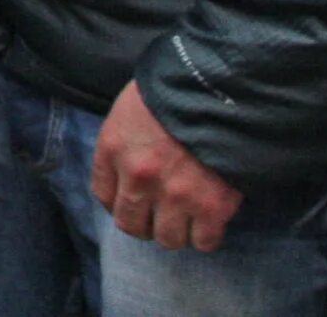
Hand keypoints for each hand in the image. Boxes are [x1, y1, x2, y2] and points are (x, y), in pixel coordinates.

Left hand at [93, 81, 243, 249]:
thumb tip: (127, 170)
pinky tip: (210, 219)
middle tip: (160, 214)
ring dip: (176, 231)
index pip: (103, 195)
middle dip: (145, 223)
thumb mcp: (132, 106)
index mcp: (114, 148)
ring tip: (186, 216)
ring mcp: (175, 195)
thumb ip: (125, 141)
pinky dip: (206, 235)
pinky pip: (203, 241)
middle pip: (131, 225)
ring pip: (167, 239)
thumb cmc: (175, 88)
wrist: (223, 86)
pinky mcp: (212, 207)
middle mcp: (139, 177)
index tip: (132, 201)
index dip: (118, 203)